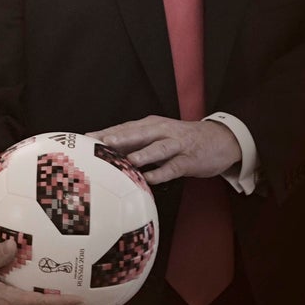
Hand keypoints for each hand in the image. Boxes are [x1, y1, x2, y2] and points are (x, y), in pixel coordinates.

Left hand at [89, 116, 239, 183]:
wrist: (220, 139)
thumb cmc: (180, 139)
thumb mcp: (156, 136)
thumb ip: (133, 143)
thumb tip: (102, 151)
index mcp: (150, 124)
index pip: (124, 127)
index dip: (105, 132)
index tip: (85, 138)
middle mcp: (162, 131)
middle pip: (139, 133)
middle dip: (121, 137)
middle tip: (103, 143)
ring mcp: (177, 145)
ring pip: (159, 147)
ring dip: (144, 154)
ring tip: (129, 160)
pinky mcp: (190, 159)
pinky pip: (175, 166)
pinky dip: (163, 172)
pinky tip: (151, 179)